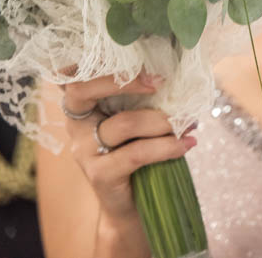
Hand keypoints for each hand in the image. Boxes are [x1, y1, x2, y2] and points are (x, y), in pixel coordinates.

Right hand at [57, 71, 196, 223]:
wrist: (134, 205)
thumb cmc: (141, 152)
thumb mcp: (141, 119)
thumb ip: (147, 98)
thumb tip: (183, 73)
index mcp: (83, 107)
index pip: (74, 76)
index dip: (95, 62)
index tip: (134, 56)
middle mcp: (77, 126)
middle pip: (81, 91)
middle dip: (122, 80)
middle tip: (160, 81)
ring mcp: (84, 152)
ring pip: (123, 123)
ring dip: (161, 121)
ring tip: (186, 124)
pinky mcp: (99, 175)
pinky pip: (136, 153)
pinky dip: (167, 146)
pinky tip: (187, 143)